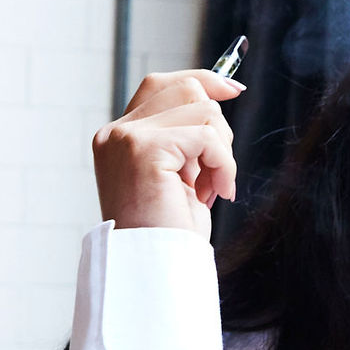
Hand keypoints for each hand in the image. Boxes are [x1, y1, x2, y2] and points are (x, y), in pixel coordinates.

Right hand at [92, 69, 243, 232]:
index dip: (202, 81)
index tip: (234, 90)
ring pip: (203, 110)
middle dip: (217, 127)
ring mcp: (126, 138)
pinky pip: (207, 137)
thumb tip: (221, 92)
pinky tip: (215, 193)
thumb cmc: (168, 233)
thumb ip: (186, 137)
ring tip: (208, 189)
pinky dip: (223, 164)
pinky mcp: (144, 149)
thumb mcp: (179, 175)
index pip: (161, 85)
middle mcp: (115, 133)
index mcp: (118, 138)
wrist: (153, 269)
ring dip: (221, 152)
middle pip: (186, 88)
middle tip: (213, 173)